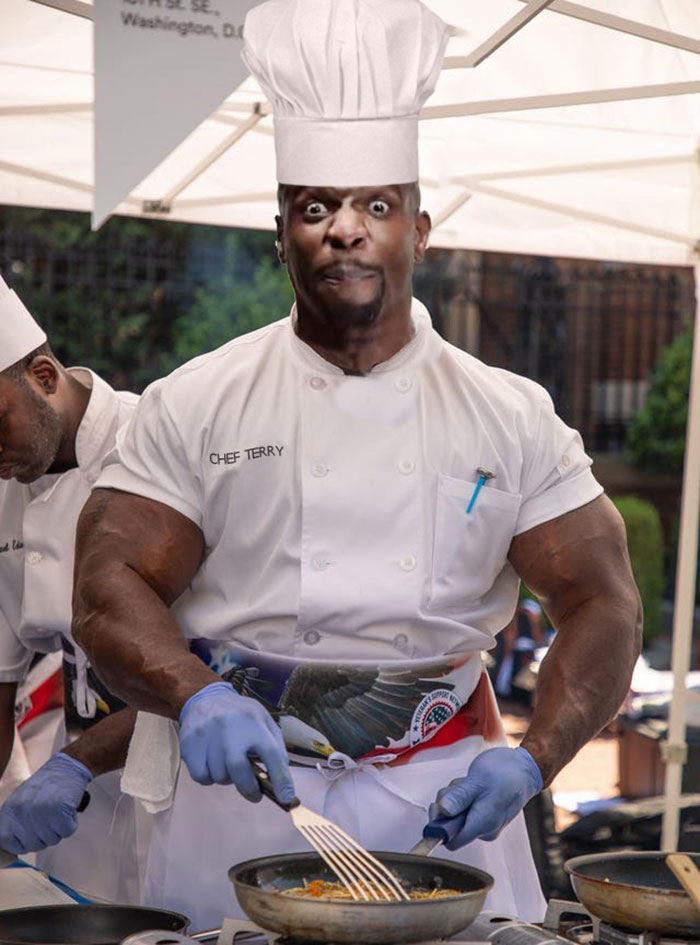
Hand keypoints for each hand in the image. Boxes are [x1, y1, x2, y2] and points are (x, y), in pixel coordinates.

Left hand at [0, 752, 91, 853]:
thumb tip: (10, 846)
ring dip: (59, 829)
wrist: (67, 767)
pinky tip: (68, 809)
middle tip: (49, 817)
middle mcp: (22, 811)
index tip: (30, 835)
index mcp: (10, 809)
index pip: (5, 841)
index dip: (20, 843)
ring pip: (52, 840)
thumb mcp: (20, 801)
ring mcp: (41, 811)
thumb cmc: (45, 787)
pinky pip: (67, 831)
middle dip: (44, 836)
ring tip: (58, 810)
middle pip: (33, 845)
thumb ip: (13, 822)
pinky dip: (71, 823)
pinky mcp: (60, 810)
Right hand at [179, 681, 294, 804]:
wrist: (206, 698)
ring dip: (227, 778)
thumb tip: (282, 777)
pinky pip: (201, 777)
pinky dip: (209, 777)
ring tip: (228, 763)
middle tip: (254, 793)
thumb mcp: (263, 720)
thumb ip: (275, 746)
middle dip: (248, 788)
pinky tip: (213, 762)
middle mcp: (230, 728)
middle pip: (238, 769)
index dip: (281, 779)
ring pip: (219, 776)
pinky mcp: (190, 744)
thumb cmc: (240, 715)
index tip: (286, 798)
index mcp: (254, 722)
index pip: (271, 754)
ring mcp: (208, 735)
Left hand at [427, 746, 541, 848]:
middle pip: (451, 826)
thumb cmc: (504, 772)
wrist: (525, 768)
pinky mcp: (484, 814)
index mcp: (482, 825)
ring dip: (455, 797)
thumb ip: (459, 797)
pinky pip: (464, 809)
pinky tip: (473, 784)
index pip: (452, 841)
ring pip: (456, 814)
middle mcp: (484, 829)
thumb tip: (442, 812)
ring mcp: (485, 823)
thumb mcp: (477, 781)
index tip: (439, 805)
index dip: (440, 826)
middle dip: (448, 804)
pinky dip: (463, 796)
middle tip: (460, 786)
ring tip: (470, 783)